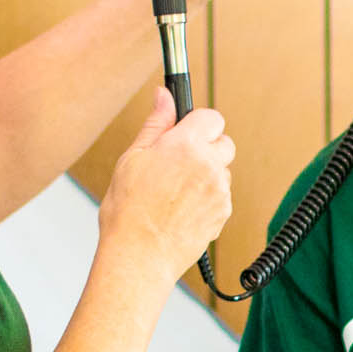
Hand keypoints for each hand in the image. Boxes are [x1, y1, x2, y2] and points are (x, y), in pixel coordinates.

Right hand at [99, 88, 233, 279]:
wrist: (139, 255)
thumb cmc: (128, 211)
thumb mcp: (133, 158)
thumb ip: (156, 123)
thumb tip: (164, 96)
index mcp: (186, 145)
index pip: (211, 117)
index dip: (197, 123)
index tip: (185, 132)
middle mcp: (209, 165)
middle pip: (224, 143)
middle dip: (206, 148)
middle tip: (178, 163)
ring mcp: (219, 191)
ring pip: (223, 171)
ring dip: (207, 175)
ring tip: (175, 192)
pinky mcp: (223, 213)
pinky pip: (221, 195)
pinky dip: (207, 198)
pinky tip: (182, 209)